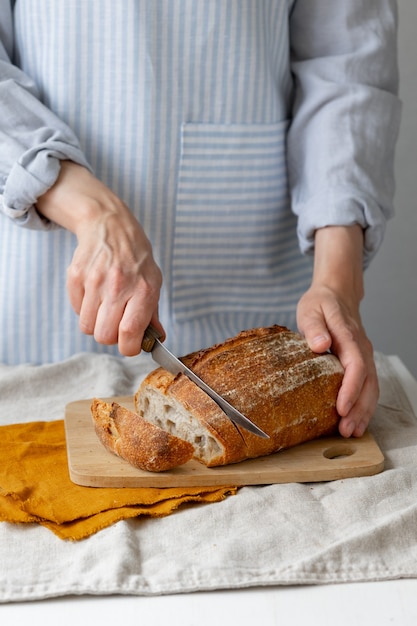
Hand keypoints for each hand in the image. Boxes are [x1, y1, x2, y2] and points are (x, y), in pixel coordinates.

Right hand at [36, 161, 163, 355]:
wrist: (110, 225)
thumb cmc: (135, 258)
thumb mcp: (153, 281)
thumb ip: (152, 313)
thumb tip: (156, 340)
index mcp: (143, 289)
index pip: (129, 333)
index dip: (129, 347)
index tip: (130, 344)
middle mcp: (119, 285)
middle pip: (104, 335)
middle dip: (110, 336)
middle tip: (116, 324)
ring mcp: (94, 280)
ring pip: (87, 327)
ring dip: (95, 323)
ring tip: (104, 308)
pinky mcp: (76, 276)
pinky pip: (76, 311)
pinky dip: (84, 309)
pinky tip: (94, 294)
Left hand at [296, 226, 378, 437]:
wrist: (336, 294)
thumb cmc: (319, 303)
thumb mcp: (310, 310)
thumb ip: (313, 327)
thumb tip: (319, 344)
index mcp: (348, 335)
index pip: (356, 365)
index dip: (351, 388)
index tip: (342, 408)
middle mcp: (361, 347)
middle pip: (368, 382)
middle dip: (359, 408)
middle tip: (346, 429)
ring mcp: (365, 355)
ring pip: (372, 387)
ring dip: (364, 411)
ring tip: (351, 432)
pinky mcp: (363, 361)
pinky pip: (369, 386)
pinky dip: (365, 405)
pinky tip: (356, 421)